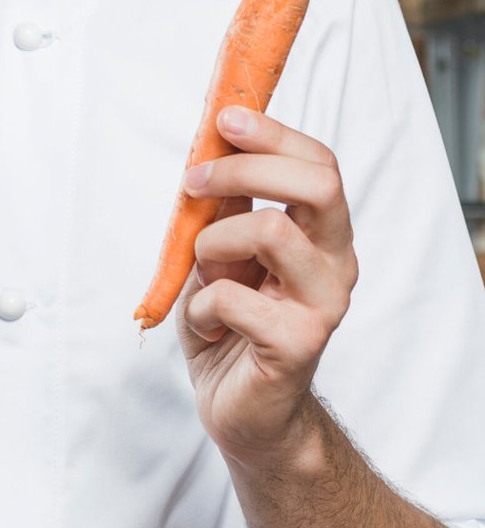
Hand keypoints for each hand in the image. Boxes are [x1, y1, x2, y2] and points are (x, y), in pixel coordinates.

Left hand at [175, 105, 357, 465]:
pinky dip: (199, 306)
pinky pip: (231, 295)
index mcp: (322, 234)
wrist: (241, 408)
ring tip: (203, 275)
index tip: (224, 119)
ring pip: (270, 230)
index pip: (320, 164)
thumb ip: (227, 203)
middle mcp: (335, 264)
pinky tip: (207, 327)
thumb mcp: (221, 248)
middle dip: (244, 168)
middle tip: (193, 184)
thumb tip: (211, 141)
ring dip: (212, 244)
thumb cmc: (230, 322)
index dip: (273, 133)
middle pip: (317, 184)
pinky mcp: (300, 343)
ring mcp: (324, 304)